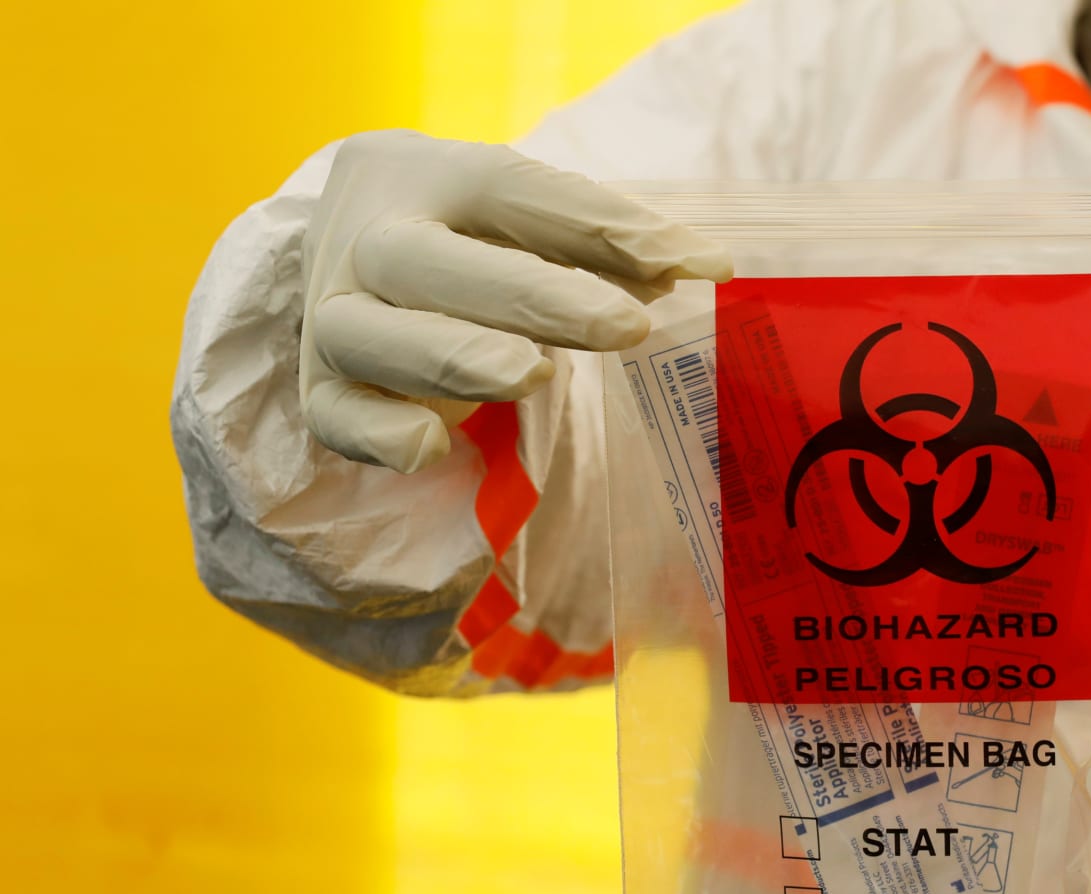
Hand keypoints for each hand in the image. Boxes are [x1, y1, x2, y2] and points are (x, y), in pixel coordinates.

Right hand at [300, 130, 730, 472]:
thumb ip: (605, 242)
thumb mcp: (528, 221)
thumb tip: (698, 267)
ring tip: (537, 376)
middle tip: (625, 328)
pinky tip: (429, 449)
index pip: (509, 189)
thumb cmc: (466, 237)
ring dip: (456, 358)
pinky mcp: (321, 390)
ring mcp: (334, 317)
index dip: (604, 226)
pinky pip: (334, 417)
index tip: (697, 264)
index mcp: (423, 175)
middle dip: (532, 296)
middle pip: (427, 261)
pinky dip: (377, 437)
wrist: (344, 246)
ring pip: (371, 336)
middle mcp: (365, 238)